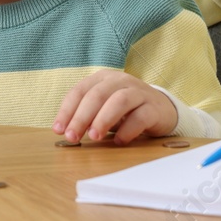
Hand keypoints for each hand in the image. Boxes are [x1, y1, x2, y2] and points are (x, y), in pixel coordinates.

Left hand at [54, 69, 177, 144]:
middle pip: (97, 95)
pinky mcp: (154, 108)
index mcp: (103, 78)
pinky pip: (140, 117)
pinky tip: (118, 142)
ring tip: (93, 137)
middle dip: (81, 117)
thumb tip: (66, 131)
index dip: (67, 110)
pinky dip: (127, 130)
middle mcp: (120, 81)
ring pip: (119, 101)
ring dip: (103, 119)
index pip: (80, 91)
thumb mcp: (103, 108)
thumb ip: (87, 115)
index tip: (58, 129)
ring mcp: (139, 92)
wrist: (162, 109)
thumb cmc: (126, 110)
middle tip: (72, 137)